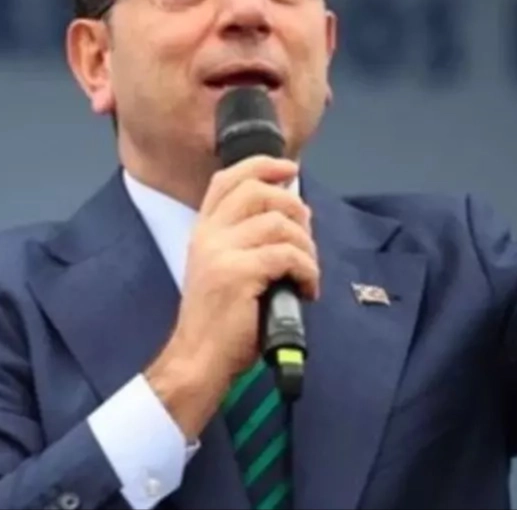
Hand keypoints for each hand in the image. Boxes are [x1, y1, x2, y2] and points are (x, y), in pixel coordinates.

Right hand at [145, 155, 319, 438]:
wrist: (199, 360)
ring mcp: (221, 253)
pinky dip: (307, 271)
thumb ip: (248, 239)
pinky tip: (306, 290)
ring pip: (280, 224)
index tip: (289, 169)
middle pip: (259, 192)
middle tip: (306, 237)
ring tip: (306, 272)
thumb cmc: (222, 320)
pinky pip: (288, 256)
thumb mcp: (226, 269)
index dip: (262, 166)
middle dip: (294, 207)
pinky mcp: (238, 274)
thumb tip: (293, 213)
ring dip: (307, 248)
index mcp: (204, 231)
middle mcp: (208, 235)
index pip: (228, 179)